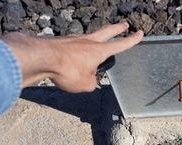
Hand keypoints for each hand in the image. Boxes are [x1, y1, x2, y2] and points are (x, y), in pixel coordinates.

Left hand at [0, 23, 142, 92]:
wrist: (41, 58)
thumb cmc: (66, 70)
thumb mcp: (85, 84)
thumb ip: (92, 82)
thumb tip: (88, 79)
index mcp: (99, 51)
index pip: (120, 45)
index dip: (132, 40)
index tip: (139, 33)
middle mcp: (88, 42)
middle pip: (107, 31)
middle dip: (117, 28)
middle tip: (124, 24)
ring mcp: (74, 40)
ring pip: (89, 38)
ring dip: (95, 39)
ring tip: (97, 44)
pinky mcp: (61, 42)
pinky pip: (73, 46)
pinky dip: (77, 50)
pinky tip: (73, 57)